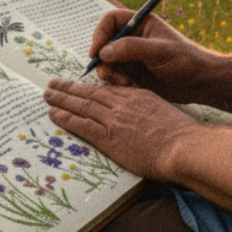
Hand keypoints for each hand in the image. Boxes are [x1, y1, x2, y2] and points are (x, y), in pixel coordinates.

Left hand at [44, 78, 200, 179]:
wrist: (184, 146)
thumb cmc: (182, 136)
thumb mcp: (165, 113)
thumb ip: (150, 111)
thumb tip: (143, 119)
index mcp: (138, 97)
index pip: (109, 89)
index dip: (90, 87)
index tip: (79, 85)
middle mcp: (123, 104)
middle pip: (91, 93)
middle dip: (70, 88)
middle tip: (53, 84)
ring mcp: (114, 120)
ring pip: (82, 105)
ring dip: (62, 100)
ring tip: (47, 95)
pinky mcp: (109, 137)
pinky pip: (82, 124)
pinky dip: (66, 118)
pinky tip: (53, 114)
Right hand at [90, 8, 218, 103]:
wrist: (200, 83)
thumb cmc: (186, 61)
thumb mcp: (159, 51)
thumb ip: (131, 48)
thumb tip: (103, 52)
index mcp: (140, 24)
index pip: (110, 21)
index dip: (99, 34)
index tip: (96, 52)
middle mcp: (133, 39)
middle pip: (104, 44)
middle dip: (102, 60)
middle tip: (107, 74)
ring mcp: (131, 57)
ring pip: (107, 63)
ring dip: (110, 75)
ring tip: (125, 84)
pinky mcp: (133, 74)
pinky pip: (115, 78)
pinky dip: (118, 84)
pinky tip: (133, 89)